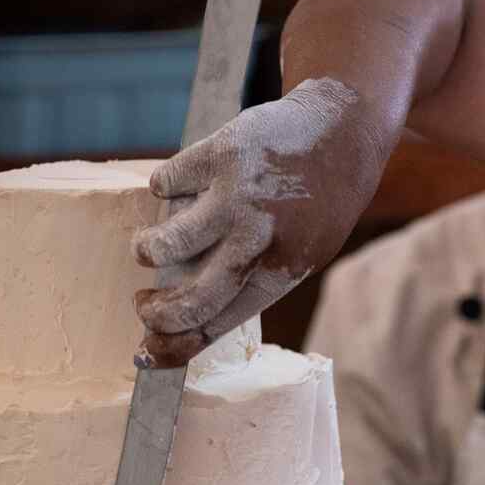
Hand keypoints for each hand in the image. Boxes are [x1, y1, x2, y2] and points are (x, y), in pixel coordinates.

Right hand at [132, 77, 387, 366]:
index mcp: (282, 271)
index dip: (178, 345)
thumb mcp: (302, 253)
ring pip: (167, 244)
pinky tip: (182, 187)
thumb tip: (184, 309)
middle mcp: (260, 238)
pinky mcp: (218, 154)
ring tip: (151, 248)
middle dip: (156, 313)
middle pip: (194, 298)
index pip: (221, 323)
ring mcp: (237, 196)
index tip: (150, 351)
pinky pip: (166, 184)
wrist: (341, 133)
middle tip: (142, 306)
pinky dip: (166, 188)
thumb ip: (250, 276)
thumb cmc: (318, 204)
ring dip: (148, 251)